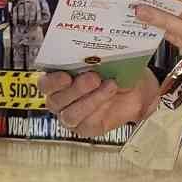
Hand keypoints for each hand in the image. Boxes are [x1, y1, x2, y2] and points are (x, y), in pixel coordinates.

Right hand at [41, 70, 160, 137]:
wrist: (136, 88)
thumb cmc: (115, 70)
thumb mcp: (104, 59)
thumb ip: (91, 58)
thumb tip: (90, 54)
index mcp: (57, 79)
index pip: (45, 84)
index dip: (53, 81)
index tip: (66, 75)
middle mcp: (60, 99)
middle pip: (55, 100)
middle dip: (76, 89)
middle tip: (94, 77)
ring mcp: (70, 115)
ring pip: (70, 114)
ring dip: (91, 100)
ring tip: (109, 86)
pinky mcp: (85, 127)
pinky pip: (86, 123)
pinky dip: (99, 108)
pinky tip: (110, 97)